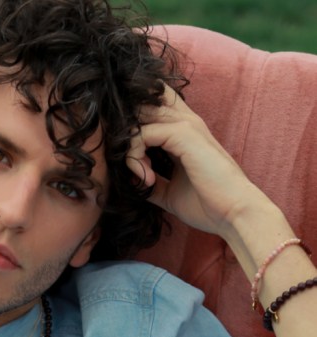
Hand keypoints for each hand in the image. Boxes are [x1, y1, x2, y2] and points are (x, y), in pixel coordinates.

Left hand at [126, 84, 266, 239]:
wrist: (233, 212)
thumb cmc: (208, 205)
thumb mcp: (170, 193)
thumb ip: (151, 182)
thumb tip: (129, 181)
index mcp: (184, 132)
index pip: (152, 108)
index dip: (131, 126)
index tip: (127, 159)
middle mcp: (185, 121)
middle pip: (142, 104)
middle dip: (123, 133)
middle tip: (126, 164)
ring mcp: (186, 125)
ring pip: (138, 119)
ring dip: (128, 149)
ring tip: (140, 177)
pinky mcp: (183, 134)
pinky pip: (142, 134)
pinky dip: (134, 157)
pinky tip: (147, 179)